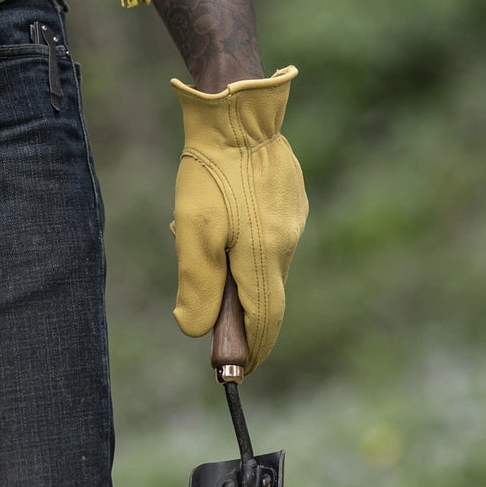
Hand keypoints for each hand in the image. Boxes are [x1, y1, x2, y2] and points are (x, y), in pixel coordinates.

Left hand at [171, 66, 307, 373]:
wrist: (237, 113)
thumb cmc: (210, 172)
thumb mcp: (192, 231)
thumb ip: (197, 285)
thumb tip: (196, 330)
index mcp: (264, 257)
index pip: (264, 321)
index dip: (250, 351)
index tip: (235, 374)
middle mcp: (286, 243)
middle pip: (264, 296)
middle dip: (238, 314)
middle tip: (210, 322)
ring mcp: (292, 220)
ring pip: (263, 264)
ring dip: (235, 269)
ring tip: (199, 240)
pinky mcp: (291, 200)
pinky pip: (267, 236)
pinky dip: (243, 243)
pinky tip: (219, 218)